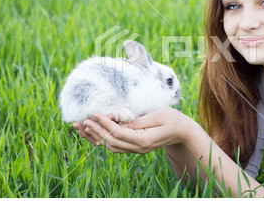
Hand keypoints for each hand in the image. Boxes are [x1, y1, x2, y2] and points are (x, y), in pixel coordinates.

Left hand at [73, 108, 194, 153]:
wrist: (183, 131)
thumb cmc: (173, 119)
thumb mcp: (157, 115)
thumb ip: (138, 120)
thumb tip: (119, 121)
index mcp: (143, 140)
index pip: (119, 134)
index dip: (105, 124)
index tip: (96, 114)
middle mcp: (138, 148)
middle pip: (111, 142)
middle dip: (95, 131)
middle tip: (82, 120)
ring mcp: (136, 149)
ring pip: (110, 146)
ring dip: (95, 137)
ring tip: (81, 127)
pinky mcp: (134, 146)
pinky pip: (115, 146)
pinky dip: (102, 139)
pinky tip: (93, 132)